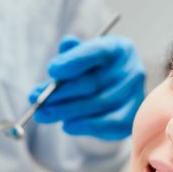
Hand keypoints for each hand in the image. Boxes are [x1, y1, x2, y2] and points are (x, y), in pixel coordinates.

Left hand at [28, 35, 145, 140]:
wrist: (116, 95)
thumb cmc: (93, 72)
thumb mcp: (82, 58)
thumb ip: (72, 53)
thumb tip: (66, 44)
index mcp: (118, 48)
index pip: (96, 51)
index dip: (73, 61)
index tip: (51, 70)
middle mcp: (132, 70)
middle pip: (93, 82)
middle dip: (61, 93)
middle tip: (37, 101)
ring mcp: (135, 95)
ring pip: (98, 104)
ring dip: (67, 111)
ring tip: (44, 114)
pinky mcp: (132, 118)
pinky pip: (108, 124)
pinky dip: (86, 126)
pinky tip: (67, 125)